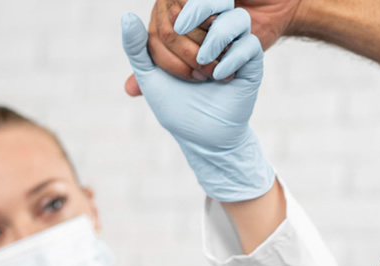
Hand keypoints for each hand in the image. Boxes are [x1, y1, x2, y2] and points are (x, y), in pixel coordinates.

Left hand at [121, 6, 274, 201]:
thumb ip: (136, 48)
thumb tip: (126, 17)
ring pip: (236, 18)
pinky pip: (249, 45)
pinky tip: (218, 77)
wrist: (204, 137)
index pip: (187, 6)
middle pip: (212, 7)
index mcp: (192, 30)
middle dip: (195, 29)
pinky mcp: (252, 63)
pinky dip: (233, 58)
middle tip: (187, 58)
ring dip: (217, 38)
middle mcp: (215, 32)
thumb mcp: (150, 76)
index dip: (177, 20)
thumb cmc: (177, 107)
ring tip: (202, 63)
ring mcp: (236, 45)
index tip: (169, 44)